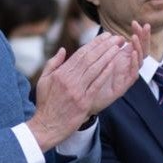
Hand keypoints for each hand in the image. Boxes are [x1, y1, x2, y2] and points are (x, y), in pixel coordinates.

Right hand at [28, 22, 148, 150]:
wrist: (46, 126)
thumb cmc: (45, 104)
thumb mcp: (44, 81)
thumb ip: (53, 63)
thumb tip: (63, 49)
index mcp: (60, 73)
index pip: (80, 54)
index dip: (94, 44)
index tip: (104, 36)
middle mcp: (69, 80)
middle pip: (89, 58)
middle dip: (104, 46)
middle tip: (116, 37)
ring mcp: (77, 91)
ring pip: (95, 69)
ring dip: (108, 56)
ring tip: (118, 47)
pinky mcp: (84, 102)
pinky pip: (97, 84)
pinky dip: (105, 73)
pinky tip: (114, 64)